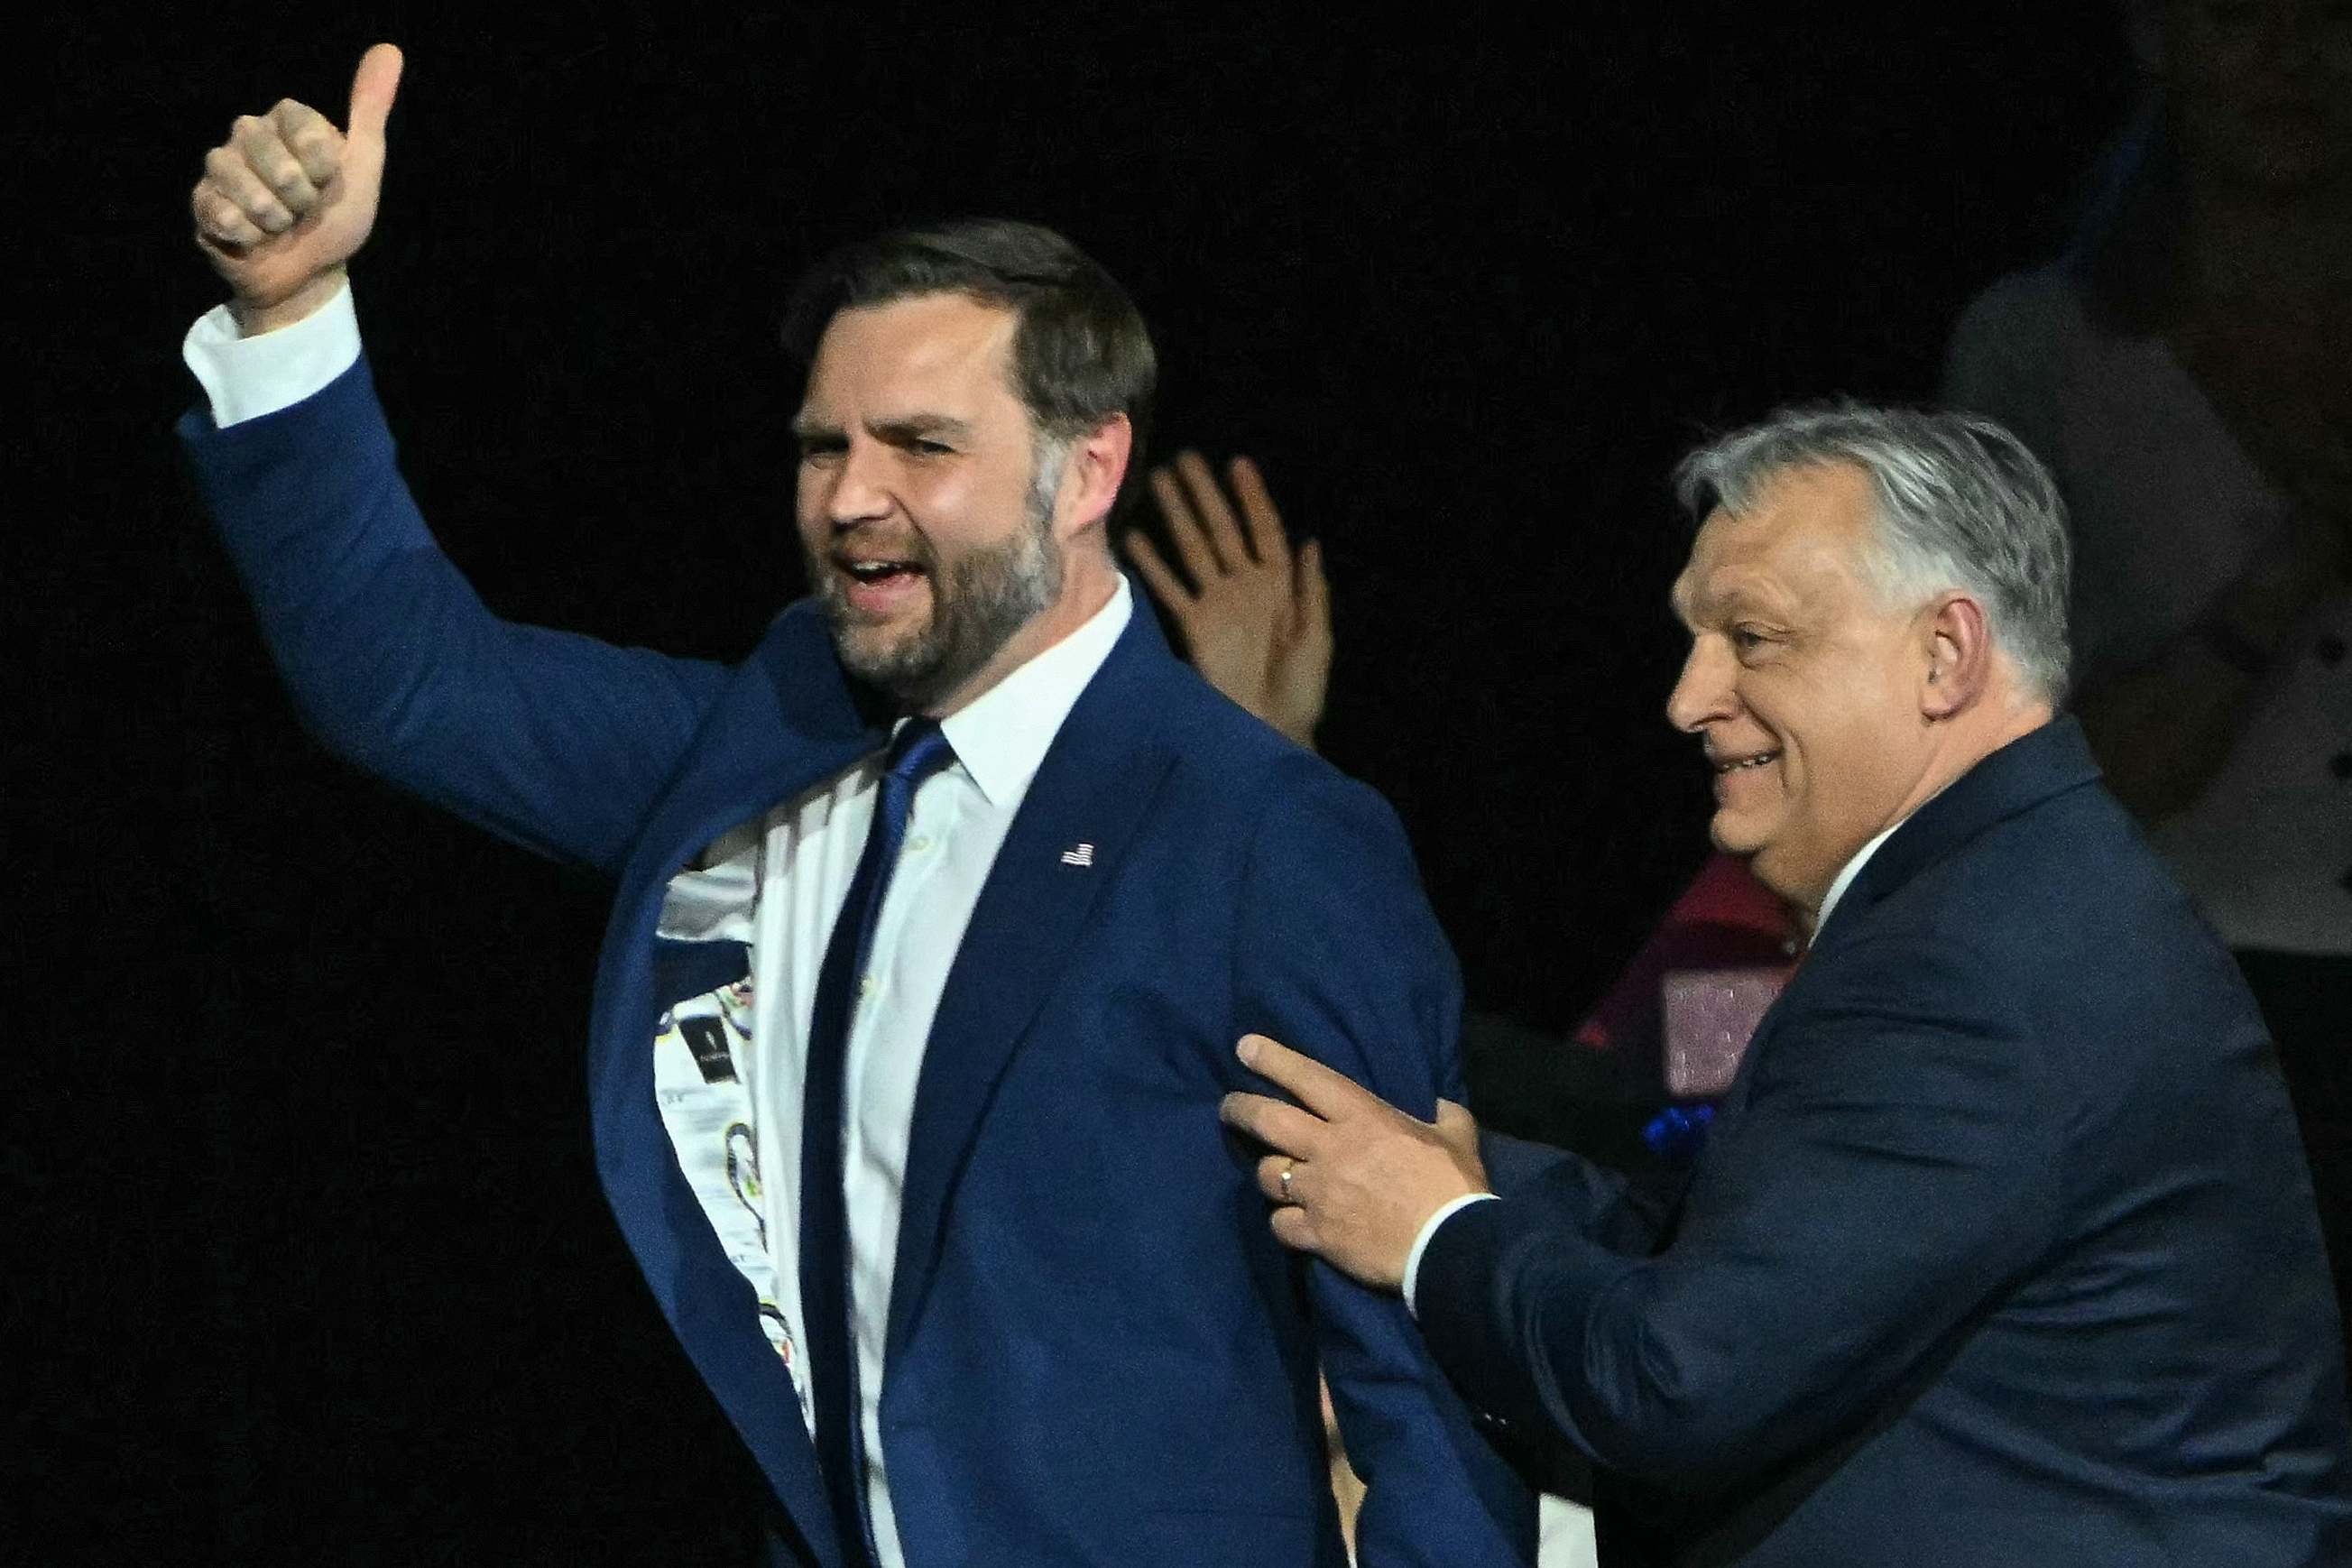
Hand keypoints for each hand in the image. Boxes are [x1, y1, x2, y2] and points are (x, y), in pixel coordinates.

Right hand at [191, 43, 403, 333]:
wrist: (310, 275)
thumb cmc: (336, 219)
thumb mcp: (363, 165)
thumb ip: (369, 110)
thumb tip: (390, 51)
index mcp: (286, 121)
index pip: (301, 126)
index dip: (322, 164)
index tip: (330, 182)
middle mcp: (249, 135)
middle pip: (271, 156)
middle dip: (300, 197)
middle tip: (304, 210)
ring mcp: (221, 167)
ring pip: (243, 184)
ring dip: (275, 218)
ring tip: (281, 226)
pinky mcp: (202, 201)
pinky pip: (222, 213)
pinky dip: (249, 235)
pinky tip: (255, 239)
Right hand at [1127, 452, 1331, 748]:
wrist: (1271, 733)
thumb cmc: (1302, 692)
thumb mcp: (1317, 639)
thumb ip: (1311, 590)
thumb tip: (1309, 541)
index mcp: (1279, 585)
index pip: (1264, 530)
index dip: (1252, 498)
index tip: (1236, 463)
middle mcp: (1244, 586)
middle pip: (1222, 531)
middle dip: (1204, 495)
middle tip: (1185, 458)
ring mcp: (1216, 604)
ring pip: (1193, 550)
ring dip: (1177, 516)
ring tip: (1158, 481)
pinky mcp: (1192, 627)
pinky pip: (1171, 589)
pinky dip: (1154, 565)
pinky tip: (1136, 538)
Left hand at [1218, 1033, 1485, 1290]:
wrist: (1448, 1247)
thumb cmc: (1453, 1185)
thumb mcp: (1456, 1135)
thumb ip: (1443, 1114)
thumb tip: (1439, 1104)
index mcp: (1361, 1118)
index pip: (1307, 1078)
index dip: (1273, 1059)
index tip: (1244, 1047)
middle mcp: (1329, 1149)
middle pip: (1267, 1120)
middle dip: (1241, 1109)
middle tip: (1229, 1107)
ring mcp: (1317, 1193)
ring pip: (1268, 1174)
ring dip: (1269, 1172)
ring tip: (1275, 1174)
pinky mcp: (1316, 1234)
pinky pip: (1279, 1224)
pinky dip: (1282, 1221)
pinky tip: (1290, 1221)